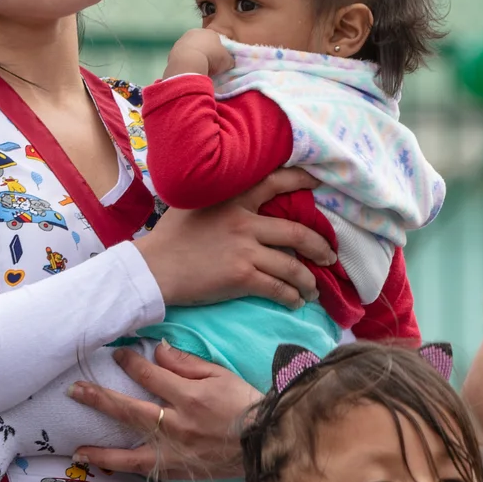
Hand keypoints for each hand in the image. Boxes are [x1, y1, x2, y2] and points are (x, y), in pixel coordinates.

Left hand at [70, 342, 262, 481]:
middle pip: (130, 411)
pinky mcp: (180, 472)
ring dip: (102, 451)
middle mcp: (178, 427)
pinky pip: (147, 471)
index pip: (150, 376)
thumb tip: (157, 350)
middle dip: (100, 399)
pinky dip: (124, 470)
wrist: (268, 444)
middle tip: (75, 390)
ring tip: (77, 449)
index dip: (130, 363)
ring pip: (131, 454)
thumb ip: (187, 364)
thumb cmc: (246, 404)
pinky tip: (105, 468)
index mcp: (190, 398)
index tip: (117, 354)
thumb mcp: (221, 376)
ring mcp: (177, 454)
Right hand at [133, 173, 330, 307]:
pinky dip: (291, 297)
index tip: (319, 182)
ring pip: (292, 266)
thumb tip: (237, 197)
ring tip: (313, 288)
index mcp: (233, 199)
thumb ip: (218, 198)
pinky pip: (278, 288)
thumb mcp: (192, 204)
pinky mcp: (242, 277)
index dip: (302, 180)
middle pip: (297, 233)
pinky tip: (296, 301)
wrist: (153, 268)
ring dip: (309, 280)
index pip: (275, 182)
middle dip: (320, 247)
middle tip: (329, 255)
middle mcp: (244, 222)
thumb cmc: (169, 237)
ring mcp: (245, 250)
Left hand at [163, 27, 235, 81]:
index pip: (216, 39)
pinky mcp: (173, 50)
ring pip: (190, 49)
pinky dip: (185, 62)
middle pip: (202, 43)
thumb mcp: (227, 60)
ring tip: (197, 69)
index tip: (218, 60)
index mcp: (210, 32)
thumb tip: (228, 62)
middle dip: (205, 52)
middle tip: (208, 65)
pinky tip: (188, 70)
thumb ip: (229, 59)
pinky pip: (182, 57)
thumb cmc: (212, 58)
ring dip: (193, 57)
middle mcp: (195, 32)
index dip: (218, 50)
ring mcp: (182, 40)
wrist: (189, 62)